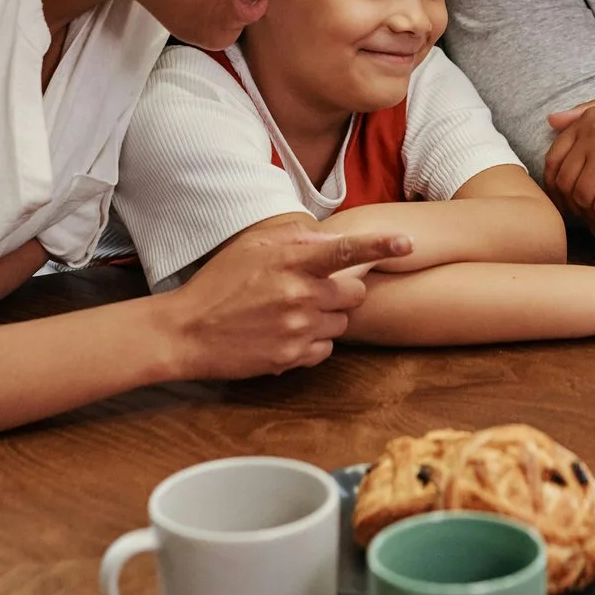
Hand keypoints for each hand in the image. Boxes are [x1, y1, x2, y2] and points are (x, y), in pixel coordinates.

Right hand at [162, 219, 403, 379]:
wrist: (187, 331)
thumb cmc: (219, 283)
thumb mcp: (252, 246)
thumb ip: (295, 238)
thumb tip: (331, 237)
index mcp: (290, 262)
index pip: (344, 249)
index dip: (379, 244)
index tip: (407, 242)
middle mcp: (299, 295)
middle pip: (354, 293)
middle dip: (340, 290)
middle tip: (310, 289)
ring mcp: (297, 328)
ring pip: (341, 323)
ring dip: (326, 317)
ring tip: (291, 312)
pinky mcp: (292, 356)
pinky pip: (325, 348)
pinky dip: (313, 341)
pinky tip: (286, 332)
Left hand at [542, 89, 594, 239]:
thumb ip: (587, 111)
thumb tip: (551, 120)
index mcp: (591, 119)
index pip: (554, 159)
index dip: (556, 188)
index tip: (568, 203)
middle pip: (565, 183)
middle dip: (572, 208)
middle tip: (588, 220)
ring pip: (582, 198)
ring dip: (591, 219)